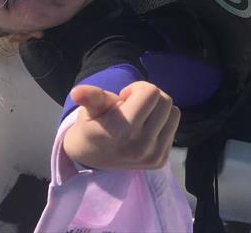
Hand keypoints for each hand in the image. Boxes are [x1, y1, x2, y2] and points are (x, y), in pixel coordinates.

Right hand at [62, 81, 179, 169]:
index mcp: (122, 131)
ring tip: (138, 118)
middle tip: (130, 108)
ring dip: (158, 110)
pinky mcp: (161, 161)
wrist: (90, 155)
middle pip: (165, 100)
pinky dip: (162, 123)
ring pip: (174, 112)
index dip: (136, 88)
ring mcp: (152, 156)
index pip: (151, 92)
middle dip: (148, 97)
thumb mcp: (90, 108)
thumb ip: (90, 97)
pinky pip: (174, 127)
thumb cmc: (93, 124)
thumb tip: (76, 92)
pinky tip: (144, 130)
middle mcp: (140, 147)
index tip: (123, 98)